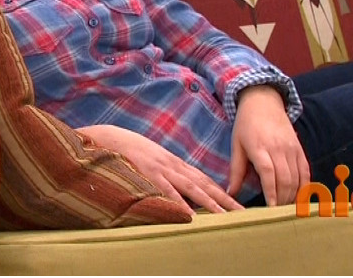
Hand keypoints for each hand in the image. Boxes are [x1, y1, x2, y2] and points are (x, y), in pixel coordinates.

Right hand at [78, 124, 243, 212]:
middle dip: (225, 199)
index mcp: (174, 163)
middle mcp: (173, 165)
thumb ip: (165, 173)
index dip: (222, 192)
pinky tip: (189, 214)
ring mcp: (161, 169)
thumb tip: (178, 190)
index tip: (238, 205)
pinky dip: (178, 201)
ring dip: (210, 202)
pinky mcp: (147, 173)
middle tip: (243, 214)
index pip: (204, 179)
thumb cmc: (129, 150)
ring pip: (191, 187)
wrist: (108, 136)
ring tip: (226, 216)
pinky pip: (165, 190)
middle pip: (205, 184)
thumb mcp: (152, 160)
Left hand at [227, 85, 308, 206]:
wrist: (264, 100)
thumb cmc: (246, 124)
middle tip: (276, 215)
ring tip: (286, 210)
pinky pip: (305, 170)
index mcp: (259, 147)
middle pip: (284, 179)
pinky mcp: (299, 148)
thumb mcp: (236, 144)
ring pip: (296, 177)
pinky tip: (300, 197)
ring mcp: (291, 148)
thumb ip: (236, 170)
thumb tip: (230, 193)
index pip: (268, 173)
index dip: (271, 192)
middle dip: (282, 199)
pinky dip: (305, 185)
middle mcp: (278, 148)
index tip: (271, 208)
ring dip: (293, 196)